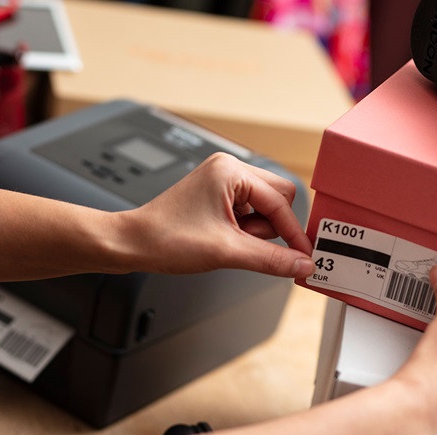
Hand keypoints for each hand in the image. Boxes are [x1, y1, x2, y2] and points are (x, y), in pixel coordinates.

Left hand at [121, 153, 315, 277]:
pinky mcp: (216, 195)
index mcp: (231, 171)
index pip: (281, 201)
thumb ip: (272, 258)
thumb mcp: (227, 252)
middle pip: (278, 197)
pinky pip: (248, 211)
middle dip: (272, 227)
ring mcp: (221, 181)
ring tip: (230, 243)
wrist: (132, 244)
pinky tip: (225, 240)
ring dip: (256, 231)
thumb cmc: (166, 239)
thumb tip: (303, 264)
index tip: (305, 256)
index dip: (294, 232)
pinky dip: (245, 230)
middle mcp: (228, 169)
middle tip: (250, 245)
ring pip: (264, 206)